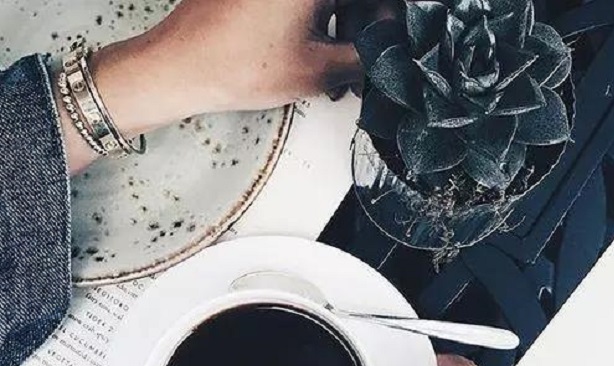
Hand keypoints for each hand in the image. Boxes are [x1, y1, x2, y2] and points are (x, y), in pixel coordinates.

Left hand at [136, 0, 393, 112]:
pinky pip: (303, 0)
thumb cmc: (242, 66)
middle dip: (364, 24)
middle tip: (363, 62)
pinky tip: (314, 50)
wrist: (181, 66)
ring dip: (341, 24)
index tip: (391, 45)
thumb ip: (366, 55)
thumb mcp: (319, 71)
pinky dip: (315, 18)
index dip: (388, 20)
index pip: (373, 1)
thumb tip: (393, 49)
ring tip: (338, 66)